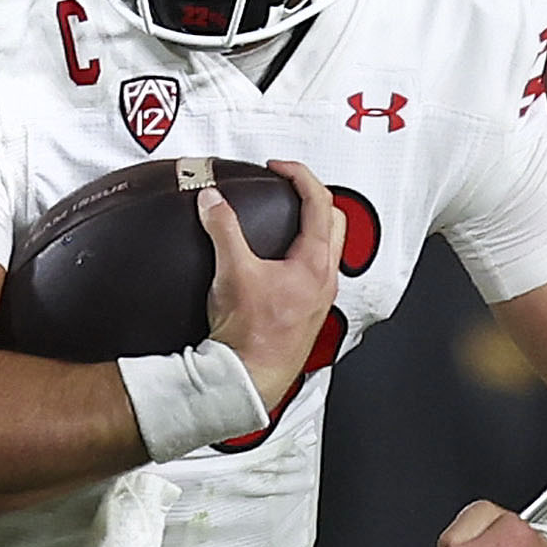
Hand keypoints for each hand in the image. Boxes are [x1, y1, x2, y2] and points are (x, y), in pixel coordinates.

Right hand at [203, 158, 341, 411]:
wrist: (247, 377)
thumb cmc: (249, 335)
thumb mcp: (232, 272)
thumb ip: (222, 229)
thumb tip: (212, 202)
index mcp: (313, 263)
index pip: (319, 202)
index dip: (299, 175)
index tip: (278, 168)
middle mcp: (324, 280)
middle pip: (334, 221)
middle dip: (314, 198)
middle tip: (290, 188)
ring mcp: (319, 299)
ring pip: (329, 249)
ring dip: (313, 228)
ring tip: (288, 222)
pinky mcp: (307, 314)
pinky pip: (316, 273)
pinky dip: (304, 256)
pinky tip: (281, 264)